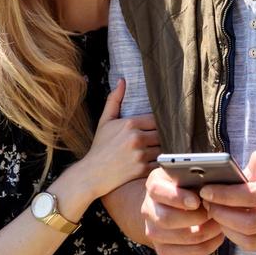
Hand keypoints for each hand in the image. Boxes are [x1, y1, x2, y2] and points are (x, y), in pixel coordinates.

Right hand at [76, 80, 160, 197]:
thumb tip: (122, 81)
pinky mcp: (143, 169)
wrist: (92, 173)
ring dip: (162, 149)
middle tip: (161, 138)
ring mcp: (140, 155)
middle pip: (162, 133)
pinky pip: (160, 163)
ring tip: (159, 149)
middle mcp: (137, 138)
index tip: (157, 127)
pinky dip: (160, 162)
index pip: (156, 119)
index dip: (158, 123)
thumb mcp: (105, 121)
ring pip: (163, 148)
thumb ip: (114, 100)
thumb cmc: (100, 147)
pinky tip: (156, 161)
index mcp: (130, 124)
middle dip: (161, 136)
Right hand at [141, 166, 224, 254]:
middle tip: (215, 213)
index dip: (177, 198)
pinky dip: (204, 248)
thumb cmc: (188, 187)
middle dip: (196, 218)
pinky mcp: (162, 249)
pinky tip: (216, 238)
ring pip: (179, 238)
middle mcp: (148, 209)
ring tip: (220, 224)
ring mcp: (153, 231)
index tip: (197, 201)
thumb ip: (196, 177)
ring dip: (205, 232)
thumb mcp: (188, 175)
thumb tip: (213, 185)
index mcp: (154, 186)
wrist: (173, 206)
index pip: (158, 191)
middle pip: (167, 219)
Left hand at [198, 139, 255, 251]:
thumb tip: (242, 175)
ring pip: (251, 241)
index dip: (227, 195)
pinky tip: (230, 220)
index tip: (207, 190)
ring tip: (215, 212)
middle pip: (250, 224)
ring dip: (226, 228)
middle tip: (206, 202)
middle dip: (221, 214)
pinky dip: (238, 235)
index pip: (255, 196)